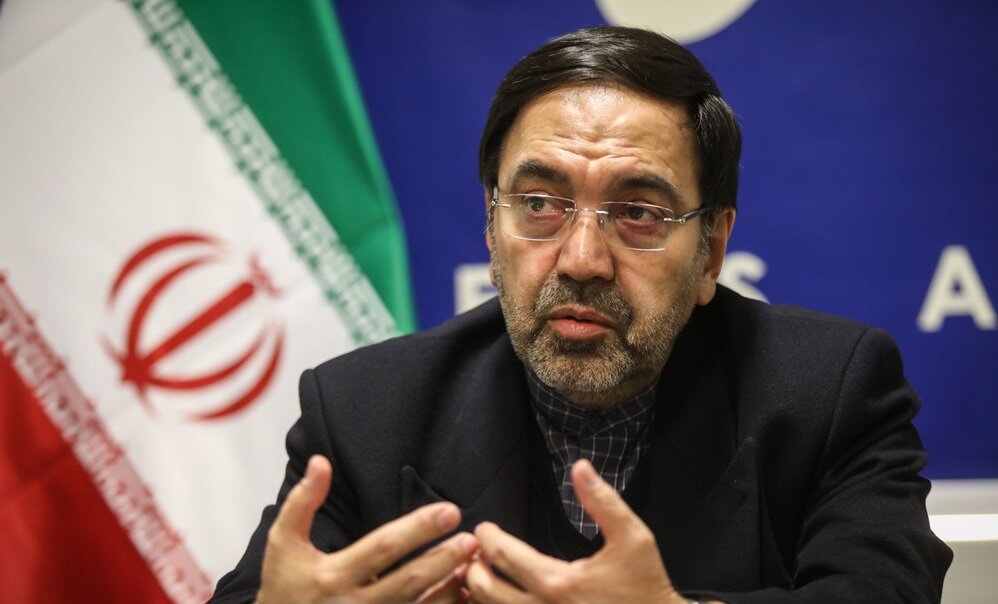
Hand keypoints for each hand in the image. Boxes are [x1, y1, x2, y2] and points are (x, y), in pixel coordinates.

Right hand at [256, 455, 477, 603]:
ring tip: (474, 563)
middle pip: (409, 580)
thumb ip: (302, 501)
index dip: (419, 529)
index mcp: (333, 575)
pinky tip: (460, 593)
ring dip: (448, 586)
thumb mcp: (283, 542)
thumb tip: (321, 462)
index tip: (449, 510)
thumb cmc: (283, 587)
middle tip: (472, 540)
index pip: (383, 547)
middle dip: (443, 559)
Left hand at [466, 459, 685, 603]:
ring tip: (481, 573)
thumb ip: (603, 501)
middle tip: (475, 550)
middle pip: (483, 588)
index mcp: (559, 583)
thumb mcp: (633, 538)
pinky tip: (498, 598)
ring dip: (477, 592)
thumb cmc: (645, 586)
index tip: (485, 528)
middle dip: (472, 565)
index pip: (502, 556)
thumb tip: (579, 467)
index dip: (486, 537)